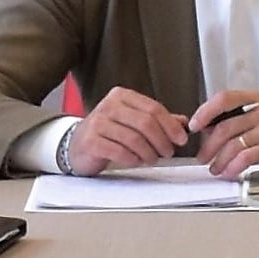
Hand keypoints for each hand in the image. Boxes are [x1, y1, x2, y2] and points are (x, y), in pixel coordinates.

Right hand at [65, 88, 190, 173]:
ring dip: (149, 153)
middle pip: (146, 123)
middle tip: (168, 152)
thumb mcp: (132, 121)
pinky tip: (136, 162)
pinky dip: (133, 159)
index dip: (171, 125)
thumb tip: (183, 122)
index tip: (182, 139)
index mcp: (122, 96)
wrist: (76, 146)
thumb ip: (156, 120)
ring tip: (152, 159)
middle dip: (162, 141)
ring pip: (134, 138)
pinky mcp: (91, 141)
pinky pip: (120, 151)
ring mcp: (98, 123)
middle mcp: (109, 106)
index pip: (153, 108)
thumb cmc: (107, 133)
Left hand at [190, 89, 258, 176]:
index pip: (225, 98)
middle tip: (203, 157)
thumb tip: (206, 131)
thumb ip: (237, 119)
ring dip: (220, 160)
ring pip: (235, 144)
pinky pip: (247, 156)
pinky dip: (234, 166)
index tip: (194, 125)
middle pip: (226, 126)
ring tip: (215, 168)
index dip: (206, 112)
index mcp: (257, 99)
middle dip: (209, 145)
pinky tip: (229, 172)